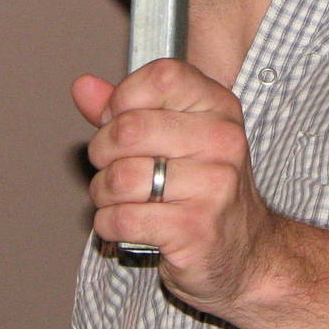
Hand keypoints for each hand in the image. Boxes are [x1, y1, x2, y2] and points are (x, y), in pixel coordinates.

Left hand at [72, 59, 282, 315]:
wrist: (244, 252)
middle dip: (102, 152)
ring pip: (120, 177)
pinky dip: (109, 224)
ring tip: (119, 198)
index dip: (124, 98)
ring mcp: (214, 185)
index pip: (162, 76)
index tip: (119, 120)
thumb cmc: (202, 189)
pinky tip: (125, 224)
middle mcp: (223, 141)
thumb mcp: (172, 137)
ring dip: (103, 193)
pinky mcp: (196, 228)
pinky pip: (123, 218)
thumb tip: (83, 87)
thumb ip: (125, 109)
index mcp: (220, 107)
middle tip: (111, 166)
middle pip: (129, 129)